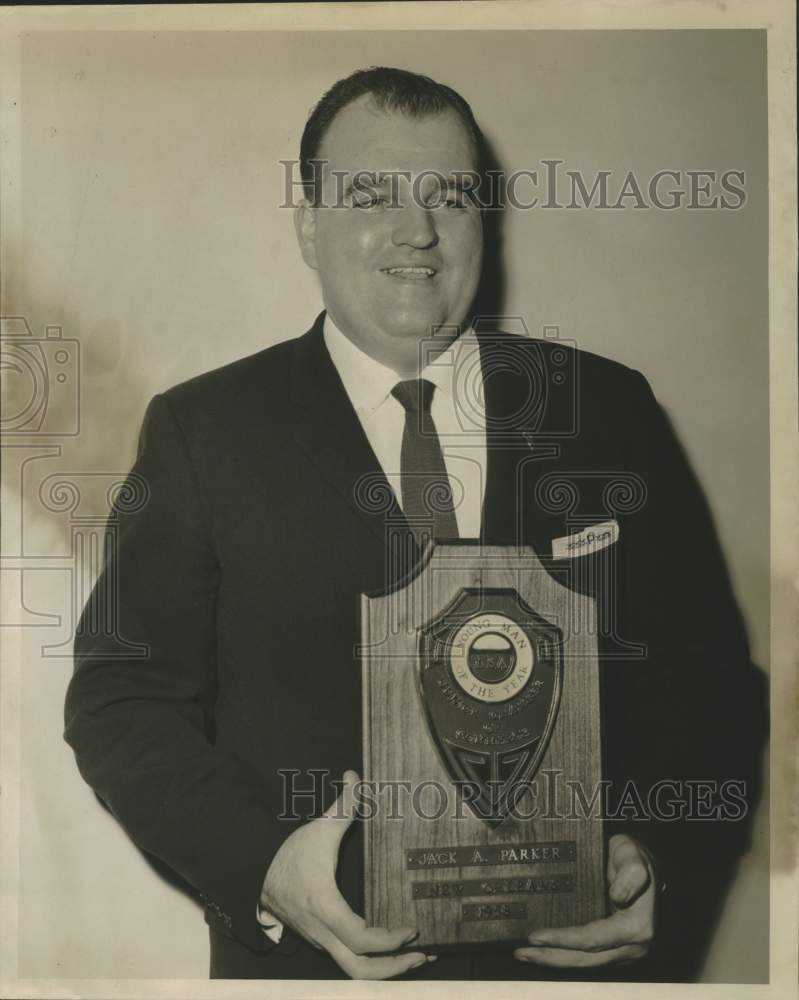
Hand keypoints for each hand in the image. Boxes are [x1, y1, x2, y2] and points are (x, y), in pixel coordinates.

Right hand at [261, 770, 434, 978]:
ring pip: (354, 970)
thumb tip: (355, 775)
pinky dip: (372, 960)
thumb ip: (343, 804)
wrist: (256, 873)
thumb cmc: (290, 855)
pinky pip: (348, 959)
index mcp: (326, 907)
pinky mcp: (321, 940)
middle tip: (423, 954)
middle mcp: (323, 933)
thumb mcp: (319, 828)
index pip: (361, 940)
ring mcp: (321, 940)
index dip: (389, 941)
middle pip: (360, 970)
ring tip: (415, 957)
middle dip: (394, 969)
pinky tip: (392, 948)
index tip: (411, 928)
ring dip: (386, 969)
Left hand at [515, 834, 654, 967]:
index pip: (593, 939)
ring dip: (555, 959)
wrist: (642, 865)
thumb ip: (631, 872)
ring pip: (586, 962)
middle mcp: (633, 946)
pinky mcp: (616, 949)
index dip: (563, 940)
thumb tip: (618, 897)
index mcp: (636, 927)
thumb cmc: (633, 856)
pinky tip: (544, 951)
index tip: (535, 936)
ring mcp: (625, 950)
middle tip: (520, 952)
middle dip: (552, 956)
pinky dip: (565, 955)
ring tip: (524, 954)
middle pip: (586, 958)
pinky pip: (588, 956)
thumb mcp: (633, 855)